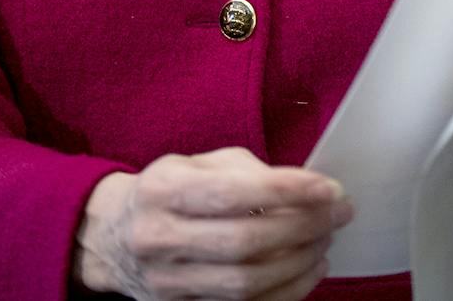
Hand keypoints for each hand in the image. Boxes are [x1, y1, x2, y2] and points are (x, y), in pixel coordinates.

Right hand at [73, 146, 351, 299]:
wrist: (113, 238)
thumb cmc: (168, 190)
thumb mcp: (196, 164)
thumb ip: (245, 172)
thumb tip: (304, 189)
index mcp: (163, 190)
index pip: (232, 193)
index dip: (286, 191)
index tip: (328, 187)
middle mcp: (160, 239)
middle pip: (244, 243)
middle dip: (302, 227)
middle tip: (339, 212)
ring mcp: (168, 283)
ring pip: (247, 283)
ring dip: (300, 261)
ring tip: (327, 237)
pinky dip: (286, 291)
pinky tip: (310, 268)